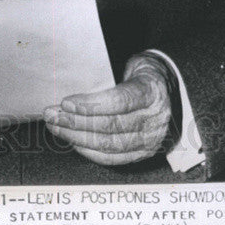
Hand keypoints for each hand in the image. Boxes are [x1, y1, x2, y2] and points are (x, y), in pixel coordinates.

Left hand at [43, 55, 173, 165]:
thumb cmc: (146, 75)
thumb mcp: (135, 65)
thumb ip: (111, 74)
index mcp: (153, 93)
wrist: (172, 92)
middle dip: (75, 122)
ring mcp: (150, 140)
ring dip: (76, 137)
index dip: (91, 104)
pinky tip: (73, 142)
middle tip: (52, 114)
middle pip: (110, 126)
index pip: (120, 101)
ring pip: (108, 145)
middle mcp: (154, 120)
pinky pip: (113, 159)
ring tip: (56, 127)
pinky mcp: (144, 154)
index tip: (66, 102)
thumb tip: (76, 83)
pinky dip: (89, 152)